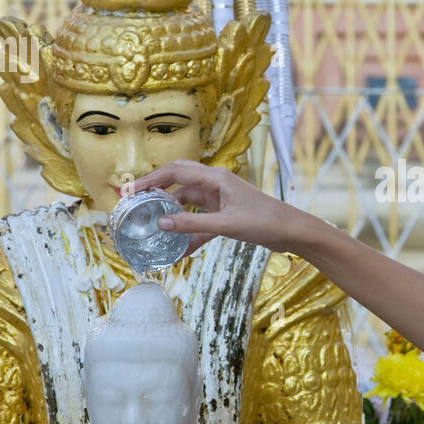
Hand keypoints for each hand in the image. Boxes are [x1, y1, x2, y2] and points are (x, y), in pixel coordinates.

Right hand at [130, 160, 310, 256]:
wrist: (292, 232)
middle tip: (136, 202)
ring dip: (173, 214)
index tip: (131, 190)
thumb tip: (161, 223)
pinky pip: (201, 222)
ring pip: (189, 203)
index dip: (152, 179)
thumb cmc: (265, 222)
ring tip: (152, 225)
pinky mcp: (226, 215)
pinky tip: (180, 252)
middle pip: (179, 181)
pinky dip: (190, 234)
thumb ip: (192, 224)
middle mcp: (216, 184)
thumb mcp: (225, 224)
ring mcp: (221, 200)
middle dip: (157, 190)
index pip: (176, 171)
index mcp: (216, 178)